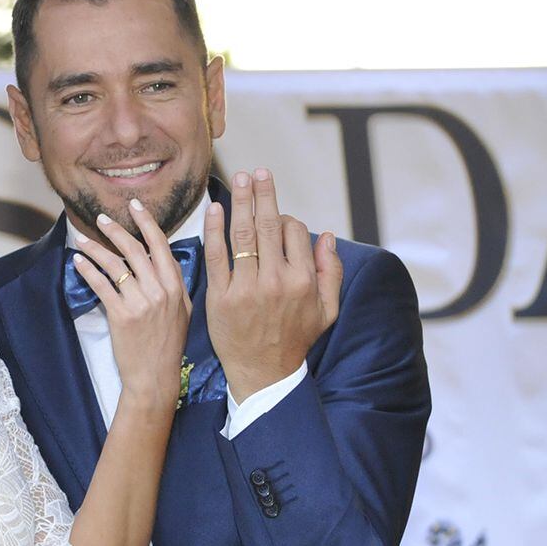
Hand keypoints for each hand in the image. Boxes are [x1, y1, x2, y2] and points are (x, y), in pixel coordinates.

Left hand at [70, 199, 192, 414]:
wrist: (155, 376)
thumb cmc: (168, 345)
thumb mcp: (182, 312)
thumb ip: (174, 285)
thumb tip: (165, 261)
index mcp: (176, 287)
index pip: (161, 246)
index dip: (147, 223)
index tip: (135, 207)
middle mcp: (160, 291)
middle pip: (136, 250)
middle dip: (117, 230)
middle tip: (102, 218)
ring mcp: (141, 302)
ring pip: (116, 266)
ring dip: (96, 249)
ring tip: (83, 239)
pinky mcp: (122, 315)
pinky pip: (102, 286)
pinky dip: (88, 271)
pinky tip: (79, 263)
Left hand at [203, 168, 341, 397]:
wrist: (262, 374)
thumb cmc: (296, 340)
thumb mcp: (327, 311)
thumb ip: (332, 271)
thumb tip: (327, 235)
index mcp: (303, 281)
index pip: (293, 232)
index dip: (285, 218)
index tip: (276, 215)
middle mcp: (275, 281)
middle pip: (267, 225)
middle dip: (262, 193)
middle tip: (257, 171)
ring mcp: (246, 289)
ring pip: (242, 234)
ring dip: (240, 201)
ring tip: (238, 179)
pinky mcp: (220, 298)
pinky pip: (217, 255)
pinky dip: (215, 229)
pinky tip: (215, 209)